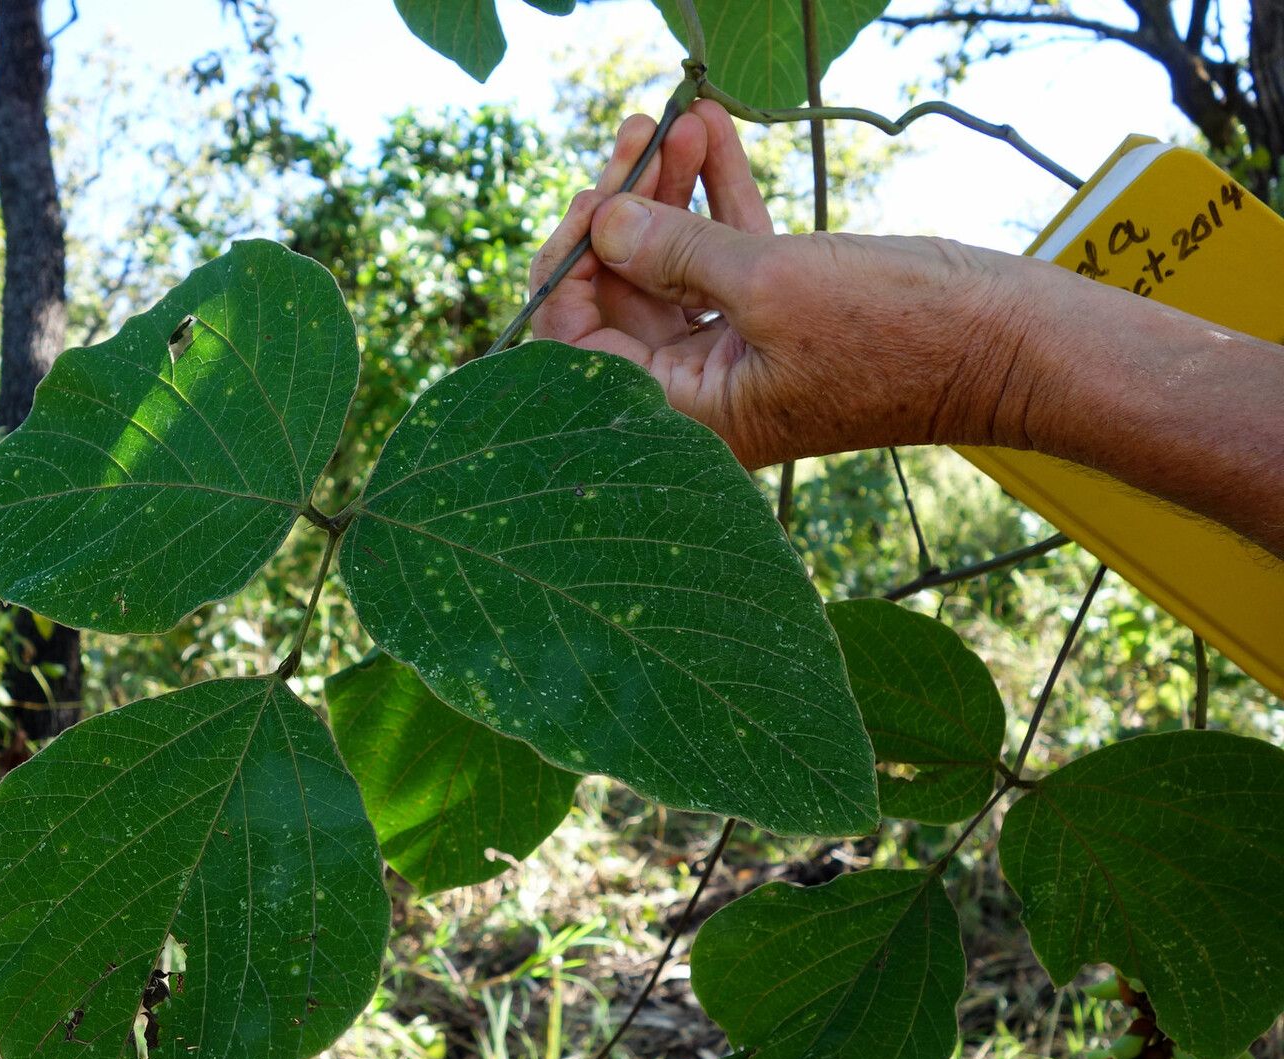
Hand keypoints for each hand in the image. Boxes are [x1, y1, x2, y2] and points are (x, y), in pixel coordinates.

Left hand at [529, 100, 1041, 467]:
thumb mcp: (770, 283)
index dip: (571, 271)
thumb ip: (675, 254)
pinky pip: (724, 253)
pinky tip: (709, 128)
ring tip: (674, 117)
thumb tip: (601, 226)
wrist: (1011, 345)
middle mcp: (698, 394)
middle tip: (636, 138)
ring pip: (671, 264)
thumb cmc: (899, 332)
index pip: (578, 349)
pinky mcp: (776, 316)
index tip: (592, 201)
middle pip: (621, 295)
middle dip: (624, 209)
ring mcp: (735, 354)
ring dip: (669, 189)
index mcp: (683, 417)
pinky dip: (715, 194)